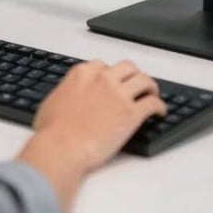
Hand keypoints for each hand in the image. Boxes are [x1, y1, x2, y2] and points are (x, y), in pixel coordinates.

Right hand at [16, 60, 165, 212]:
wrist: (62, 147)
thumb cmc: (52, 130)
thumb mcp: (52, 102)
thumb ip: (65, 93)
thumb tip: (66, 98)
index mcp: (82, 73)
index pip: (102, 65)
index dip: (110, 74)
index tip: (112, 82)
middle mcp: (103, 79)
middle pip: (127, 67)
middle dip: (133, 74)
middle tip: (136, 84)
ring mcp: (119, 94)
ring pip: (143, 80)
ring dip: (150, 86)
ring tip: (152, 94)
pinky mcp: (132, 113)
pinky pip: (152, 103)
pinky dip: (159, 106)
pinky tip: (160, 112)